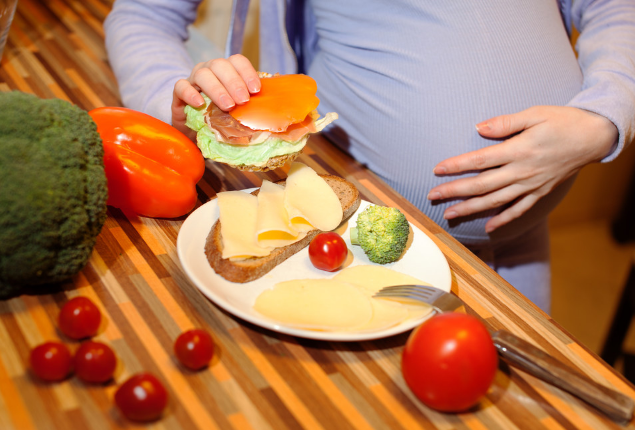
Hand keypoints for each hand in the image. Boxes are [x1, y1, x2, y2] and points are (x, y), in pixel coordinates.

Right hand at [171, 54, 259, 138]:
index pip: (237, 61)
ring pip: (203, 74)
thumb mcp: (237, 109)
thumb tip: (270, 108)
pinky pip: (181, 86)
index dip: (247, 72)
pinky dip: (190, 93)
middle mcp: (210, 70)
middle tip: (243, 101)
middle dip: (234, 83)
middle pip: (221, 65)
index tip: (256, 90)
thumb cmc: (220, 116)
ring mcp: (193, 79)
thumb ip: (250, 104)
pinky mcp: (179, 92)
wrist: (195, 127)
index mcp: (227, 70)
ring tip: (228, 106)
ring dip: (217, 89)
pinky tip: (200, 104)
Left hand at [427, 106, 617, 232]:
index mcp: (518, 150)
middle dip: (455, 191)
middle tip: (432, 196)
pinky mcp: (540, 192)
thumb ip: (504, 123)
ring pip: (496, 201)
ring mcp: (532, 184)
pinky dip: (503, 219)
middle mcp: (523, 171)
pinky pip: (519, 209)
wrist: (594, 137)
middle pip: (482, 185)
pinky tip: (488, 227)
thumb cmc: (562, 121)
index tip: (437, 170)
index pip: (480, 160)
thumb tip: (478, 128)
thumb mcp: (534, 114)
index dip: (457, 165)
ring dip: (470, 208)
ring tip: (449, 214)